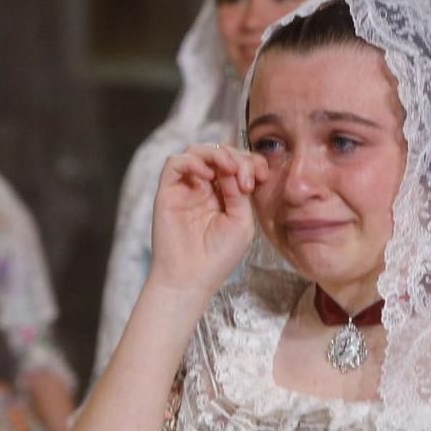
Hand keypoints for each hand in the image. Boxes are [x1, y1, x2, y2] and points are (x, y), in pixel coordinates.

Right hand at [147, 143, 264, 300]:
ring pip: (198, 151)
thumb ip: (240, 193)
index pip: (239, 163)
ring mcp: (186, 187)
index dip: (251, 162)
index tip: (261, 177)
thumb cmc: (218, 257)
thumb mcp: (241, 222)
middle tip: (245, 176)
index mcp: (226, 194)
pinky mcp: (168, 190)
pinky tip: (207, 176)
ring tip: (229, 169)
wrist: (190, 279)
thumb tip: (234, 167)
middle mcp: (205, 187)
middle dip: (237, 157)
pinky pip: (176, 162)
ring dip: (217, 154)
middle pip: (220, 153)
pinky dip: (193, 161)